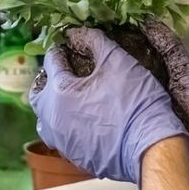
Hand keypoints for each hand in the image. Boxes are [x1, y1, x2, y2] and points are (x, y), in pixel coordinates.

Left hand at [30, 28, 188, 183]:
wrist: (150, 149)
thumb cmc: (135, 103)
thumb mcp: (117, 61)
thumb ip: (94, 41)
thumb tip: (78, 33)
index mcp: (58, 92)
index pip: (51, 62)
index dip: (62, 49)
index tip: (71, 43)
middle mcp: (52, 119)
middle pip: (38, 93)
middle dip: (48, 78)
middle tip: (66, 70)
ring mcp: (61, 142)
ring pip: (46, 119)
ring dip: (54, 104)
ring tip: (72, 95)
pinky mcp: (74, 157)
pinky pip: (61, 136)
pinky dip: (66, 123)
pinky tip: (85, 118)